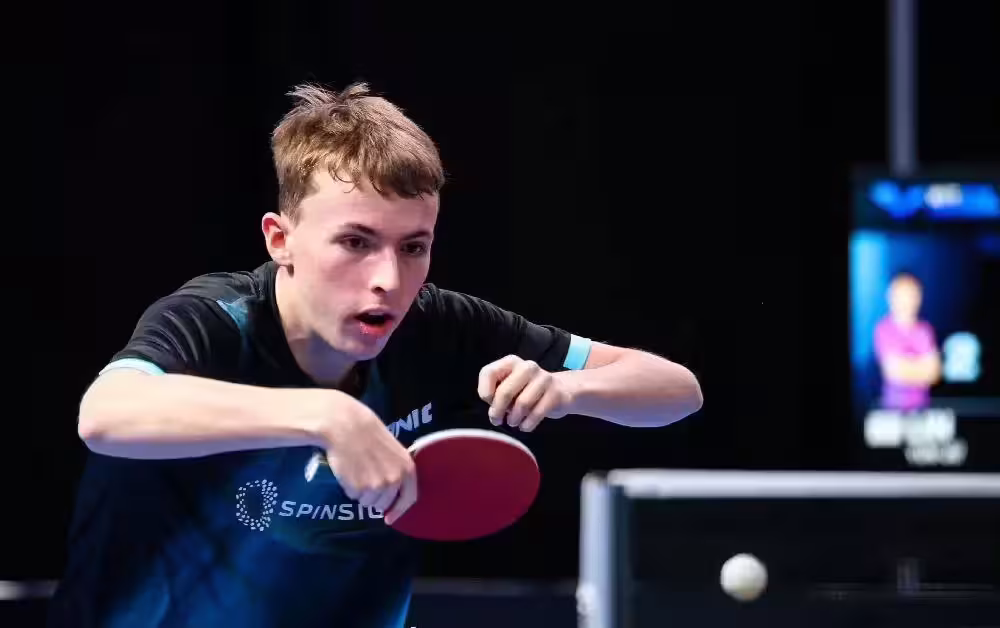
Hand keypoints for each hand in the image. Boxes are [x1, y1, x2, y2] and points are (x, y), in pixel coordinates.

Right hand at [313, 390, 416, 524]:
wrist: (347, 426)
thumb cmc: (369, 435)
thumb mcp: (394, 452)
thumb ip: (397, 472)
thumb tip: (393, 495)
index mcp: (407, 469)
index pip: (408, 499)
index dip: (399, 511)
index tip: (389, 518)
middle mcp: (395, 480)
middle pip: (384, 504)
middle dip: (375, 498)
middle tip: (365, 480)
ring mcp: (376, 486)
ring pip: (368, 503)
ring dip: (361, 493)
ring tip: (357, 471)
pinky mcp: (358, 488)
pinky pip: (353, 496)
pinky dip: (350, 488)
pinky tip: (349, 470)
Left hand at [477, 355, 573, 431]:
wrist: (561, 390)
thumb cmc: (527, 390)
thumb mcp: (510, 386)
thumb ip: (497, 394)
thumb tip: (495, 413)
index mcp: (510, 362)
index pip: (488, 373)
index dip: (485, 391)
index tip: (489, 403)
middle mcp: (527, 366)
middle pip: (505, 392)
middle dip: (498, 411)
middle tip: (497, 420)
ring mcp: (543, 378)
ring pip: (522, 404)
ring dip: (514, 419)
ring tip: (513, 422)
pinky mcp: (556, 393)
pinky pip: (537, 413)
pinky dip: (527, 424)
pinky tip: (525, 426)